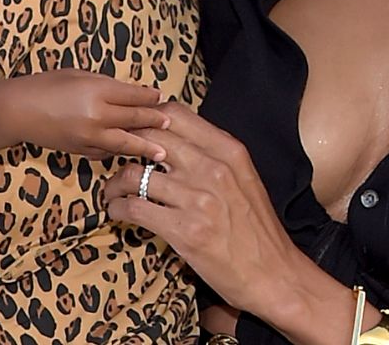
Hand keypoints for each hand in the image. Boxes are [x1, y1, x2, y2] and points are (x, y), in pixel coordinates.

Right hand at [1, 68, 168, 159]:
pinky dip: (118, 152)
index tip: (161, 96)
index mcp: (96, 91)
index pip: (132, 95)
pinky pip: (106, 152)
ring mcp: (89, 137)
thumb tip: (128, 93)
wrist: (16, 111)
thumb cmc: (45, 85)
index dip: (149, 96)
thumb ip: (104, 85)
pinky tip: (130, 153)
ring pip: (125, 142)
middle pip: (133, 118)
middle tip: (169, 123)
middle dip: (153, 120)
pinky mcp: (81, 151)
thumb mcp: (77, 74)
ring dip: (145, 145)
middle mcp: (96, 115)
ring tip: (162, 152)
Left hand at [104, 101, 304, 316]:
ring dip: (115, 184)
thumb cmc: (257, 229)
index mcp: (229, 150)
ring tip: (113, 192)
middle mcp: (213, 168)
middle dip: (123, 146)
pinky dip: (118, 209)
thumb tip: (175, 137)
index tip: (134, 131)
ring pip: (133, 174)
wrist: (275, 275)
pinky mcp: (184, 231)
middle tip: (113, 158)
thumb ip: (213, 154)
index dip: (146, 118)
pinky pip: (134, 208)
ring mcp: (198, 199)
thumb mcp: (244, 178)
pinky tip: (119, 212)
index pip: (174, 114)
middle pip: (148, 138)